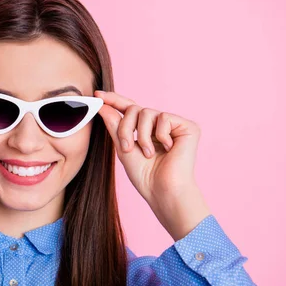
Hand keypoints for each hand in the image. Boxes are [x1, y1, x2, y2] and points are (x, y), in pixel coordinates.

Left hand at [95, 90, 211, 240]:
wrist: (162, 190)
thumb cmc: (144, 175)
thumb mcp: (123, 148)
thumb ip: (114, 125)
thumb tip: (102, 104)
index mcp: (146, 130)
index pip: (129, 109)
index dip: (114, 100)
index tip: (98, 95)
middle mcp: (160, 125)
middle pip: (134, 109)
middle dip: (126, 127)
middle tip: (127, 147)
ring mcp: (174, 125)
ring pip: (147, 112)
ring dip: (142, 135)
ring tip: (148, 153)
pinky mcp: (188, 126)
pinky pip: (164, 117)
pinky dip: (161, 135)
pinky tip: (168, 149)